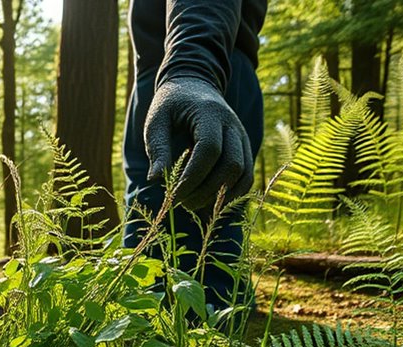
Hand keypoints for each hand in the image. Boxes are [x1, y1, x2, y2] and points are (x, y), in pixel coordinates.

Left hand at [144, 76, 252, 211]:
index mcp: (209, 114)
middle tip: (181, 203)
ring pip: (243, 173)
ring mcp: (242, 137)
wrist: (194, 86)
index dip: (193, 176)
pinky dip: (232, 194)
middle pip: (231, 164)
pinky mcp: (244, 149)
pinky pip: (247, 177)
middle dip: (206, 190)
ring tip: (192, 204)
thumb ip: (157, 147)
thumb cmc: (170, 105)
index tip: (173, 195)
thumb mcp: (156, 120)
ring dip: (220, 196)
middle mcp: (232, 125)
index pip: (210, 149)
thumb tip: (155, 179)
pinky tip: (209, 202)